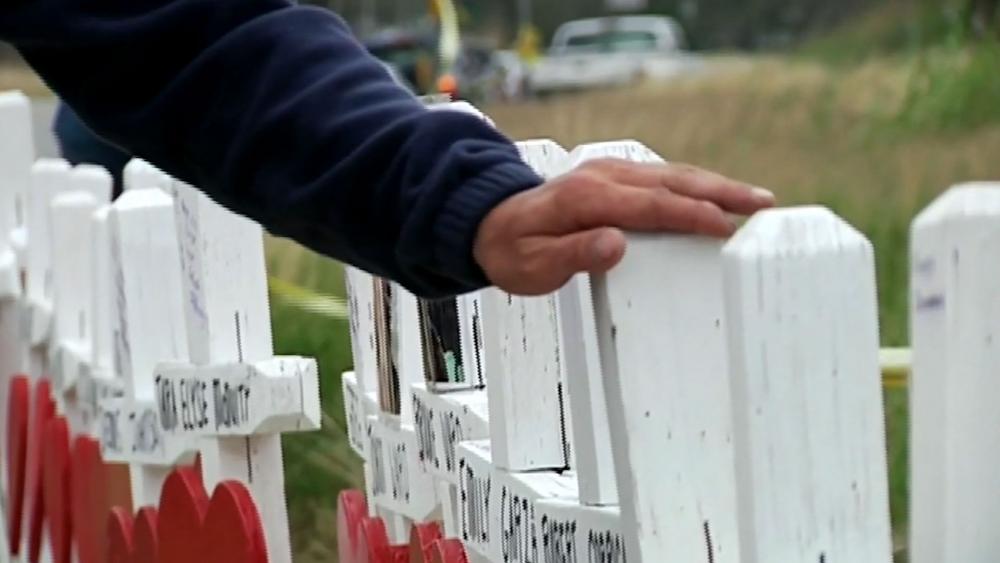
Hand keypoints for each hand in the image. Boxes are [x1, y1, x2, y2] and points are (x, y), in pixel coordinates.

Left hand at [473, 158, 774, 294]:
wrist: (488, 224)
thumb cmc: (512, 250)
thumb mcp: (533, 265)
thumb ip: (574, 254)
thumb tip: (617, 244)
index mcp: (585, 197)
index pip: (650, 204)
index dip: (691, 214)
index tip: (726, 226)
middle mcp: (601, 176)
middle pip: (671, 181)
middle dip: (720, 191)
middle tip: (763, 203)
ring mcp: (608, 173)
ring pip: (671, 174)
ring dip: (714, 185)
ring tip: (755, 199)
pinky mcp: (612, 177)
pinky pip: (661, 178)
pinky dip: (694, 184)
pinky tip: (717, 196)